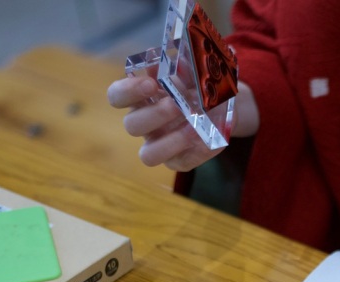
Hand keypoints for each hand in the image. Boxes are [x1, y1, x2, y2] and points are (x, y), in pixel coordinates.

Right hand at [106, 76, 259, 171]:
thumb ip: (181, 66)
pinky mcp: (179, 161)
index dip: (127, 92)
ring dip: (169, 141)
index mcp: (139, 98)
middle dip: (154, 115)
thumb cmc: (196, 85)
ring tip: (192, 127)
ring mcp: (159, 145)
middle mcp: (144, 124)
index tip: (150, 83)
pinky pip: (182, 163)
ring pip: (148, 155)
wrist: (223, 103)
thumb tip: (174, 61)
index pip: (116, 96)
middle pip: (131, 126)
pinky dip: (196, 151)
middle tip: (176, 104)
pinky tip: (208, 139)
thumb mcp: (191, 71)